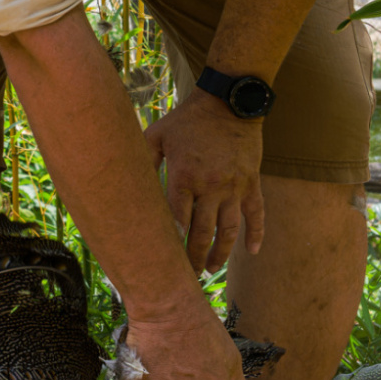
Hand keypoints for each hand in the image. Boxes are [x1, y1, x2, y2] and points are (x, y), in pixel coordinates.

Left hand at [144, 94, 264, 271]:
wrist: (229, 103)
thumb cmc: (187, 120)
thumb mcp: (157, 135)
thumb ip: (142, 160)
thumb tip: (124, 181)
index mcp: (183, 175)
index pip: (177, 218)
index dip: (172, 241)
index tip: (165, 259)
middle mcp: (210, 185)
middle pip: (202, 232)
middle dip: (194, 258)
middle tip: (187, 276)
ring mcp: (234, 186)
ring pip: (229, 230)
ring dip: (221, 253)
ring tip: (212, 270)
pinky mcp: (251, 183)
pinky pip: (256, 214)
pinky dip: (256, 234)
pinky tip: (252, 252)